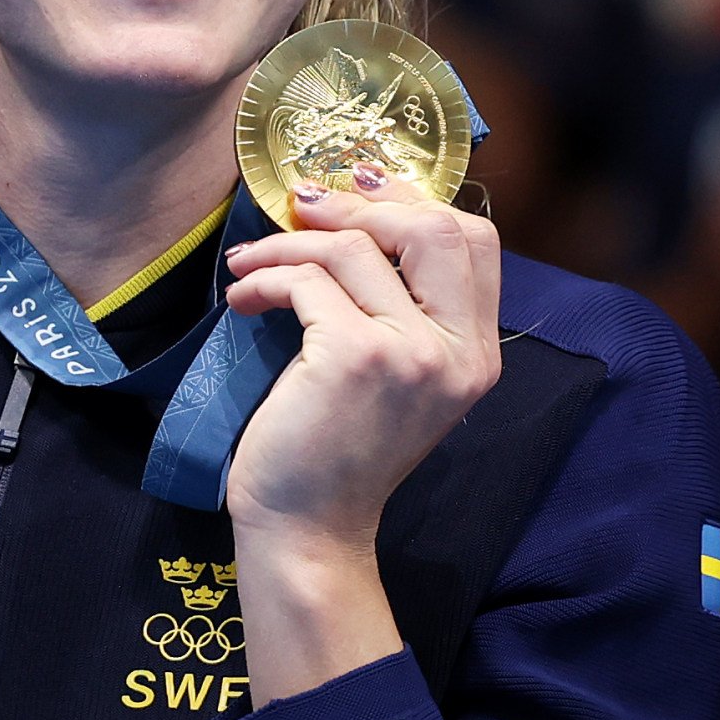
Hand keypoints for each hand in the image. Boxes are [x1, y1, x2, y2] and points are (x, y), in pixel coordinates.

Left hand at [219, 173, 501, 551]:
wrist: (308, 529)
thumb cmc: (336, 451)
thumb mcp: (393, 375)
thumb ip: (400, 308)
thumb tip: (358, 211)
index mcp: (475, 354)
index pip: (475, 241)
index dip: (414, 201)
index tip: (359, 191)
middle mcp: (457, 352)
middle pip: (434, 226)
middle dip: (360, 206)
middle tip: (303, 209)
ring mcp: (412, 354)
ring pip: (356, 249)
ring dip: (290, 243)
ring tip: (251, 264)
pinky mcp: (356, 358)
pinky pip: (308, 281)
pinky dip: (266, 278)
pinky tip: (243, 299)